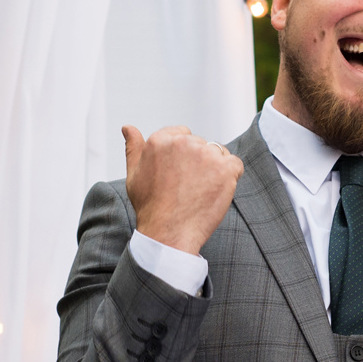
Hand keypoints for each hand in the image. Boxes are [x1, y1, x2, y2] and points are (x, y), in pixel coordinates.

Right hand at [123, 126, 241, 254]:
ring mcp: (205, 155)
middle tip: (188, 187)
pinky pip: (235, 165)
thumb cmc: (150, 207)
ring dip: (214, 169)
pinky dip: (230, 178)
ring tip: (200, 191)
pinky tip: (215, 192)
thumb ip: (133, 147)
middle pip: (201, 144)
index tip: (180, 174)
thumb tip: (127, 127)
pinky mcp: (225, 169)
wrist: (168, 233)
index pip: (183, 133)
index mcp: (160, 140)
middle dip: (199, 162)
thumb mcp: (134, 174)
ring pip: (218, 153)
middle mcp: (183, 143)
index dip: (183, 155)